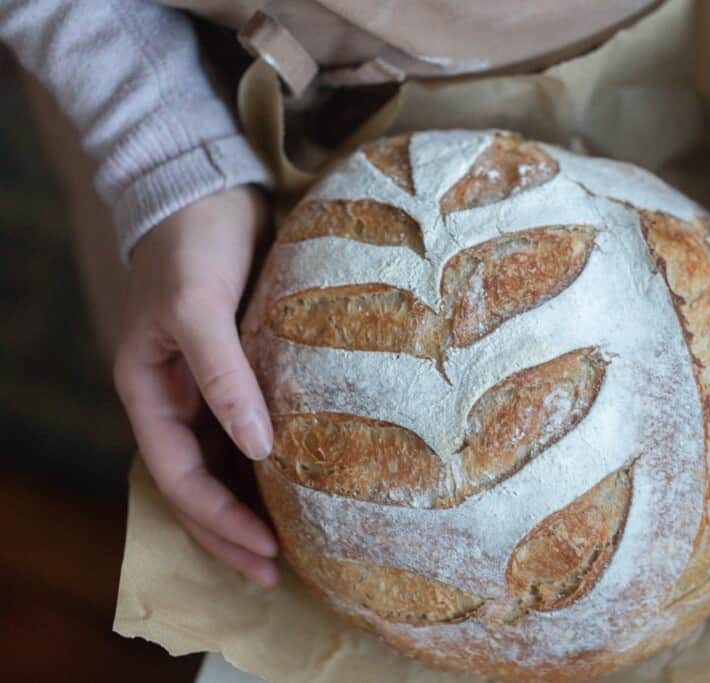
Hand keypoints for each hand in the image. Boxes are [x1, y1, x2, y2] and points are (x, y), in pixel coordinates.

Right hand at [113, 186, 279, 586]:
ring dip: (258, 503)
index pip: (179, 478)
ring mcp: (213, 385)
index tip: (265, 554)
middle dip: (235, 532)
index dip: (217, 522)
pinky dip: (279, 459)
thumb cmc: (192, 242)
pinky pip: (259, 426)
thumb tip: (257, 450)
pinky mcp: (248, 366)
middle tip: (280, 573)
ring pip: (230, 462)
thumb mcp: (198, 308)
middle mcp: (179, 398)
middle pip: (203, 484)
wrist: (212, 187)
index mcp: (149, 392)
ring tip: (298, 543)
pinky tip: (309, 479)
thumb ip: (222, 376)